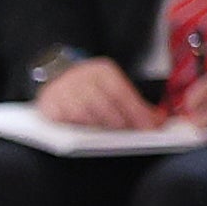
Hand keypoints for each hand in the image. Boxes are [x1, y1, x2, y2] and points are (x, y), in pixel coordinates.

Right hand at [40, 54, 167, 133]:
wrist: (56, 75)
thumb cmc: (91, 88)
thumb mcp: (115, 88)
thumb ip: (137, 105)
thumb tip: (158, 121)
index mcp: (101, 71)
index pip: (121, 93)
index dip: (136, 113)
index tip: (149, 128)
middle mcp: (80, 77)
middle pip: (103, 105)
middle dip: (118, 123)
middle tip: (127, 134)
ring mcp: (62, 89)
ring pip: (83, 114)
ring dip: (96, 127)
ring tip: (104, 133)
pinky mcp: (48, 103)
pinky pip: (64, 119)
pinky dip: (76, 126)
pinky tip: (83, 129)